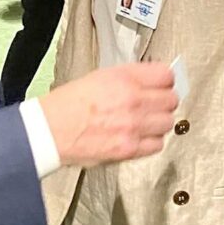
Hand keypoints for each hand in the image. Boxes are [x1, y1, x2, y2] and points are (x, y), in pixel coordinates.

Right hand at [40, 63, 176, 167]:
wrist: (52, 129)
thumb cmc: (69, 103)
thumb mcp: (100, 76)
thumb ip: (129, 78)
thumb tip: (150, 82)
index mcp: (124, 78)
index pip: (166, 75)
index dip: (165, 79)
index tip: (163, 83)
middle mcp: (133, 100)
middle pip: (171, 99)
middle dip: (164, 100)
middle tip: (155, 103)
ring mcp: (134, 126)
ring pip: (168, 122)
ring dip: (159, 121)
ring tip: (147, 120)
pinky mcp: (130, 149)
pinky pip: (157, 144)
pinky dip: (152, 141)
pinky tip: (141, 135)